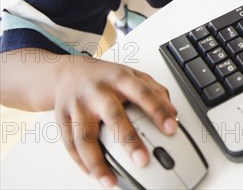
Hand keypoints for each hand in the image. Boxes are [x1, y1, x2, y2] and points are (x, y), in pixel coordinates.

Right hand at [53, 56, 177, 187]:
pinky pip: (70, 146)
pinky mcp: (62, 119)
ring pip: (84, 137)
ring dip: (97, 162)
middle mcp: (98, 91)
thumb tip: (172, 112)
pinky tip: (95, 175)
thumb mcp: (132, 74)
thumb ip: (154, 90)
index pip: (142, 93)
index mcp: (119, 78)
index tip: (171, 128)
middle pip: (113, 115)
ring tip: (111, 181)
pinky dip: (82, 163)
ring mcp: (78, 105)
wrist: (69, 72)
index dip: (158, 110)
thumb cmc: (105, 76)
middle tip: (143, 160)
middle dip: (128, 139)